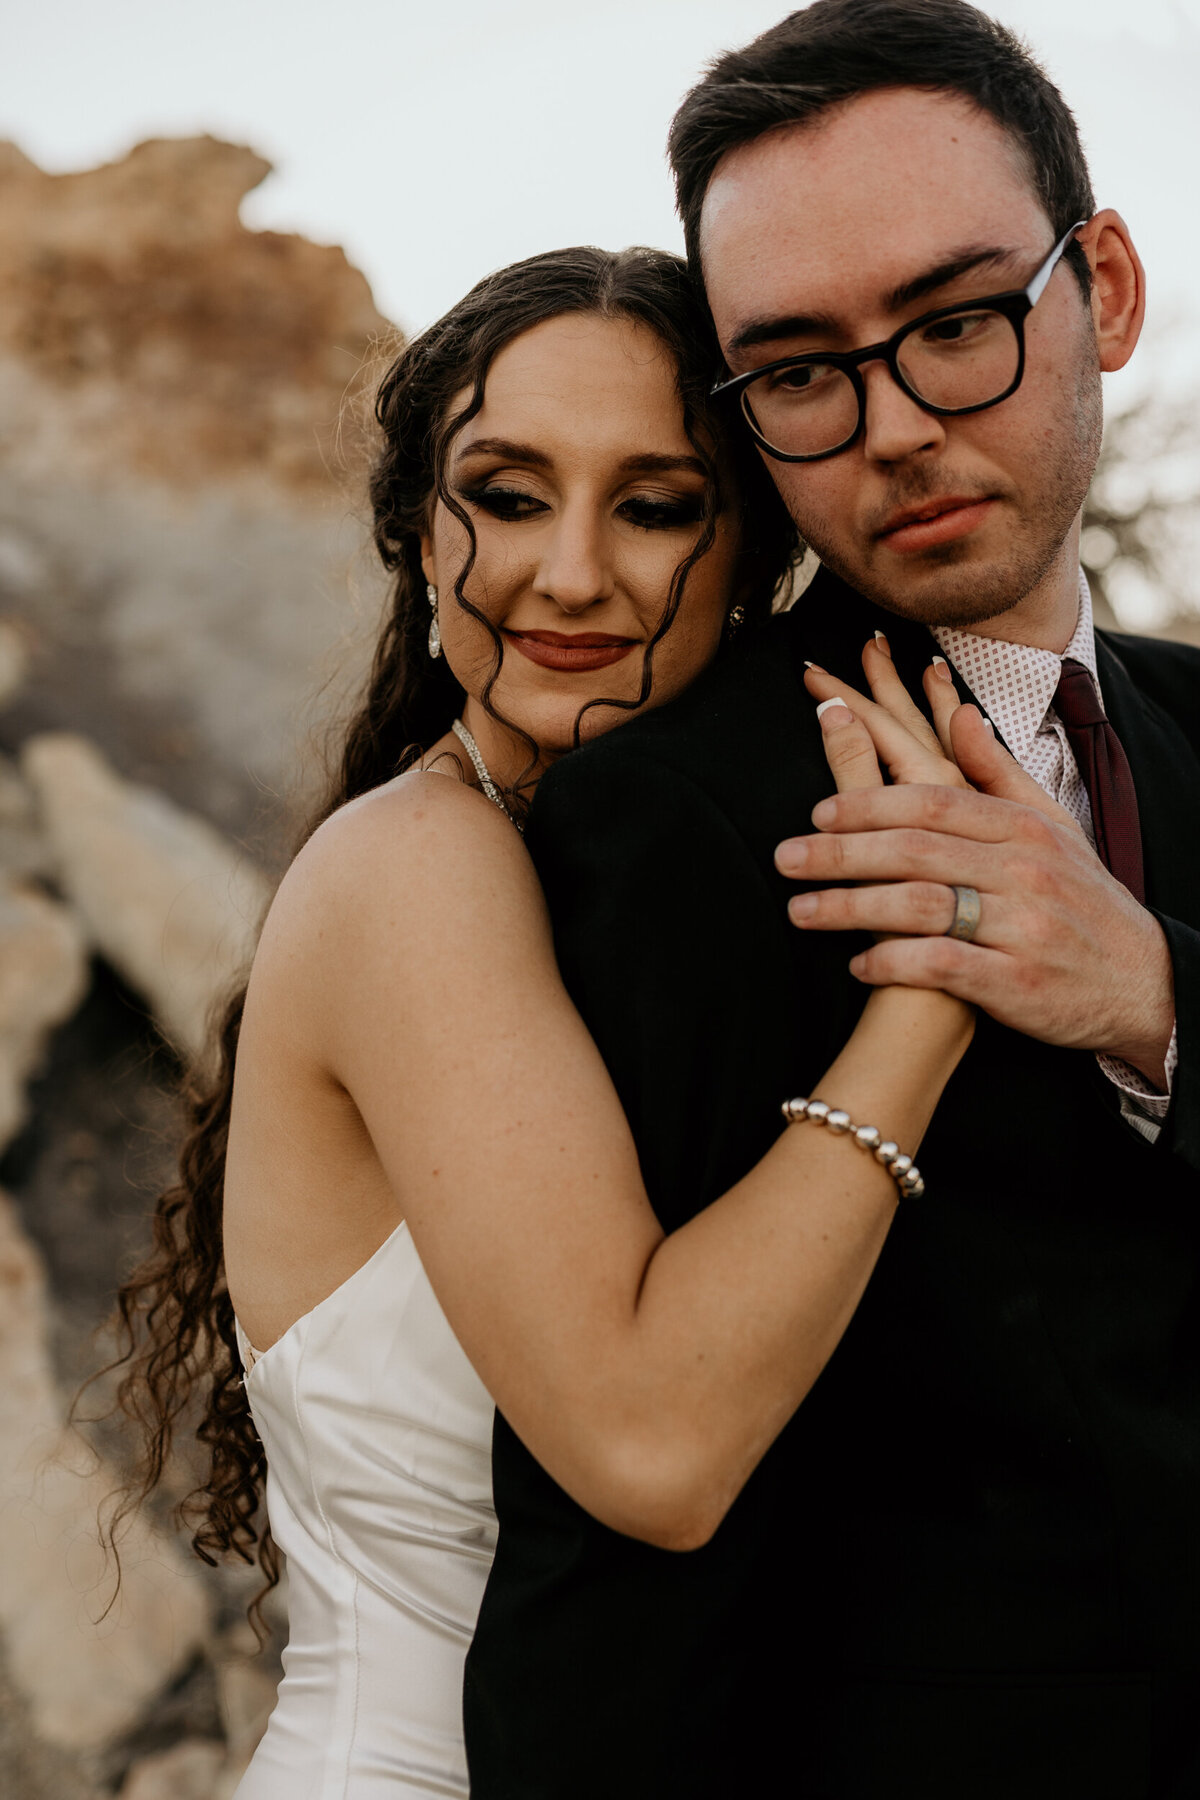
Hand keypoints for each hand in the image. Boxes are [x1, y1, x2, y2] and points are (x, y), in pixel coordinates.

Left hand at [782, 643, 1173, 1083]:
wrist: (1139, 982)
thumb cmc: (1080, 898)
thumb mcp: (1050, 826)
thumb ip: (996, 771)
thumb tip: (957, 712)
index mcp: (1021, 827)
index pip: (932, 800)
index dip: (869, 802)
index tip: (818, 811)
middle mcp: (1021, 870)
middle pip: (914, 848)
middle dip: (841, 851)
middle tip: (784, 857)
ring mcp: (1019, 926)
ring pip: (919, 905)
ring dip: (850, 908)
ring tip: (800, 911)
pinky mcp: (1014, 982)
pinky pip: (940, 966)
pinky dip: (891, 963)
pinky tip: (856, 964)